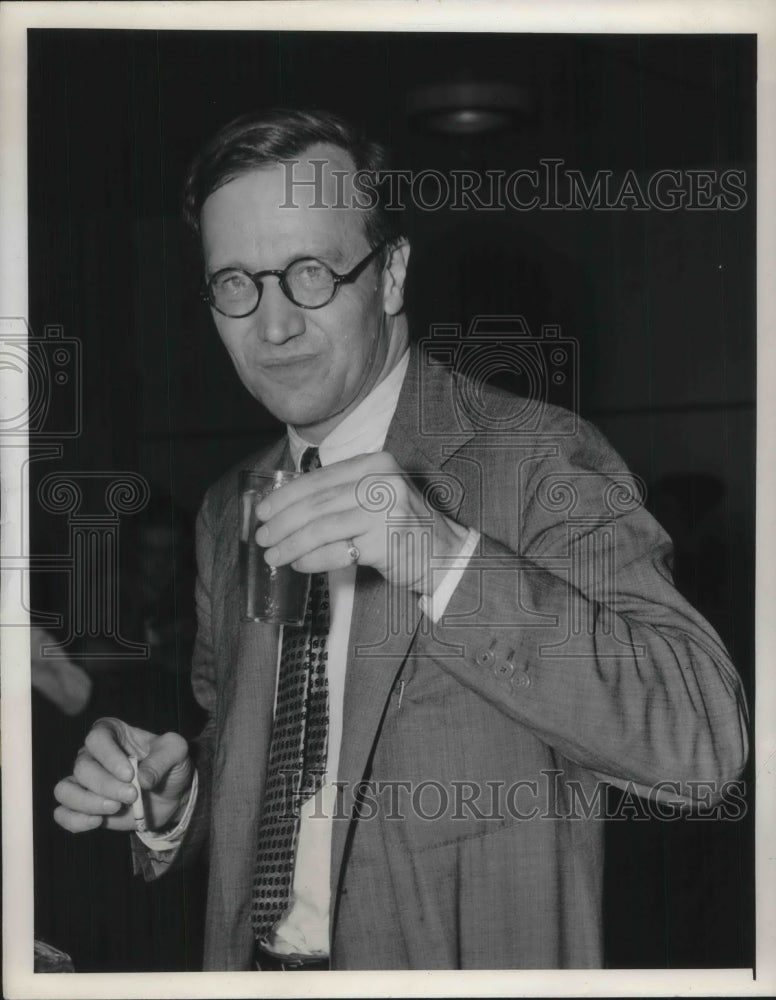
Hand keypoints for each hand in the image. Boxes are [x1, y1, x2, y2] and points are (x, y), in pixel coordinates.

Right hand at [54, 717, 193, 833]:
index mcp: (112, 732)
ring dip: (88, 803)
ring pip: (65, 790)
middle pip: (82, 767)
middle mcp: (91, 754)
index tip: (130, 774)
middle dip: (106, 786)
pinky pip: (63, 813)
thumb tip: (142, 779)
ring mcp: (84, 782)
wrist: (169, 794)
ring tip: (116, 808)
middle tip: (132, 795)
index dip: (110, 757)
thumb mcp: (177, 752)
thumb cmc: (169, 765)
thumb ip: (163, 758)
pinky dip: (75, 820)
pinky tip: (98, 822)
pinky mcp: (82, 806)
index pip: (97, 739)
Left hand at [254, 451, 469, 594]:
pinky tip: (298, 564)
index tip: (263, 510)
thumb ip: (340, 493)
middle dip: (282, 522)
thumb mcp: (376, 496)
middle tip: (262, 537)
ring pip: (322, 528)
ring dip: (291, 544)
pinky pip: (337, 551)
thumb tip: (285, 506)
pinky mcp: (385, 541)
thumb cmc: (402, 526)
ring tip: (273, 555)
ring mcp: (385, 511)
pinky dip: (312, 559)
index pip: (320, 478)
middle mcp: (381, 482)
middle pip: (317, 503)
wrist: (444, 554)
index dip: (286, 495)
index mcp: (375, 464)